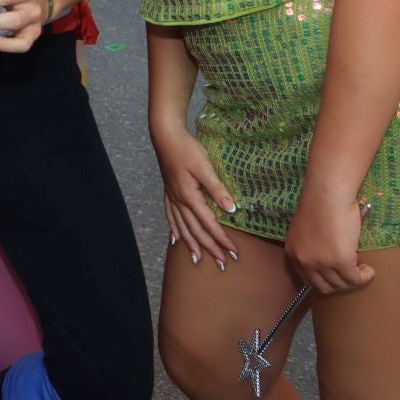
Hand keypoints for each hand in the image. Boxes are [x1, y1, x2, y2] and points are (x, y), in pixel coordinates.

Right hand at [151, 123, 239, 269]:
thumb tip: (232, 209)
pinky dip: (174, 230)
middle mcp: (179, 201)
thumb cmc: (186, 149)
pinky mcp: (169, 192)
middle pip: (195, 230)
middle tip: (222, 263)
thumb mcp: (205, 167)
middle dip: (209, 248)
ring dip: (191, 244)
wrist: (165, 136)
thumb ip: (217, 189)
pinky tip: (175, 239)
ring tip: (197, 259)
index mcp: (190, 196)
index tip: (233, 252)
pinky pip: (171, 217)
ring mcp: (172, 197)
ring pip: (182, 227)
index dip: (221, 239)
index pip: (209, 224)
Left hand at [284, 190, 372, 294]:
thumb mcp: (306, 231)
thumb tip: (328, 258)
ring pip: (341, 284)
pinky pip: (356, 279)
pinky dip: (365, 277)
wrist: (327, 193)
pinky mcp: (340, 261)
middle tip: (351, 273)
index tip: (336, 275)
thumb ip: (311, 246)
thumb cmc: (319, 205)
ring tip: (361, 269)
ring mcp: (321, 263)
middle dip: (339, 283)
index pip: (307, 279)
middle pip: (324, 286)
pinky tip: (369, 270)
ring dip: (353, 280)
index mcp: (293, 253)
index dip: (324, 280)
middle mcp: (303, 261)